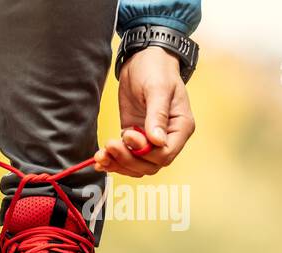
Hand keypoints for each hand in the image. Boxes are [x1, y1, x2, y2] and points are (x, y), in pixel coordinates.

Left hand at [96, 46, 195, 176]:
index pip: (165, 154)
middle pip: (150, 164)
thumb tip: (157, 140)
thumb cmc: (156, 70)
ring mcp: (150, 138)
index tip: (128, 135)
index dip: (145, 152)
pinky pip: (126, 156)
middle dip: (128, 160)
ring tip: (101, 155)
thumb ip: (157, 115)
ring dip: (118, 164)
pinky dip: (113, 160)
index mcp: (181, 127)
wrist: (143, 58)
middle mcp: (168, 137)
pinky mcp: (134, 136)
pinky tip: (100, 159)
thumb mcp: (158, 89)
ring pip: (137, 165)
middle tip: (110, 146)